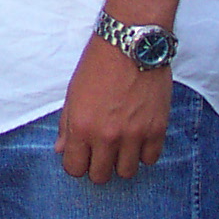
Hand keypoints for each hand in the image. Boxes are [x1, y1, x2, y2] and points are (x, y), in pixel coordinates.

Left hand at [56, 35, 170, 182]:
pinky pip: (150, 159)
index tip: (82, 154)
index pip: (74, 168)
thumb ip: (67, 125)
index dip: (76, 163)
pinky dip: (144, 153)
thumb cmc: (98, 64)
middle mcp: (106, 136)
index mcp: (81, 127)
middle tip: (101, 150)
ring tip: (121, 145)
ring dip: (121, 162)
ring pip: (126, 173)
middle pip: (100, 176)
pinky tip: (139, 138)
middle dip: (97, 166)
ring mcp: (134, 135)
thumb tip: (61, 149)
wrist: (131, 43)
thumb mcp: (73, 93)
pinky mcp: (157, 129)